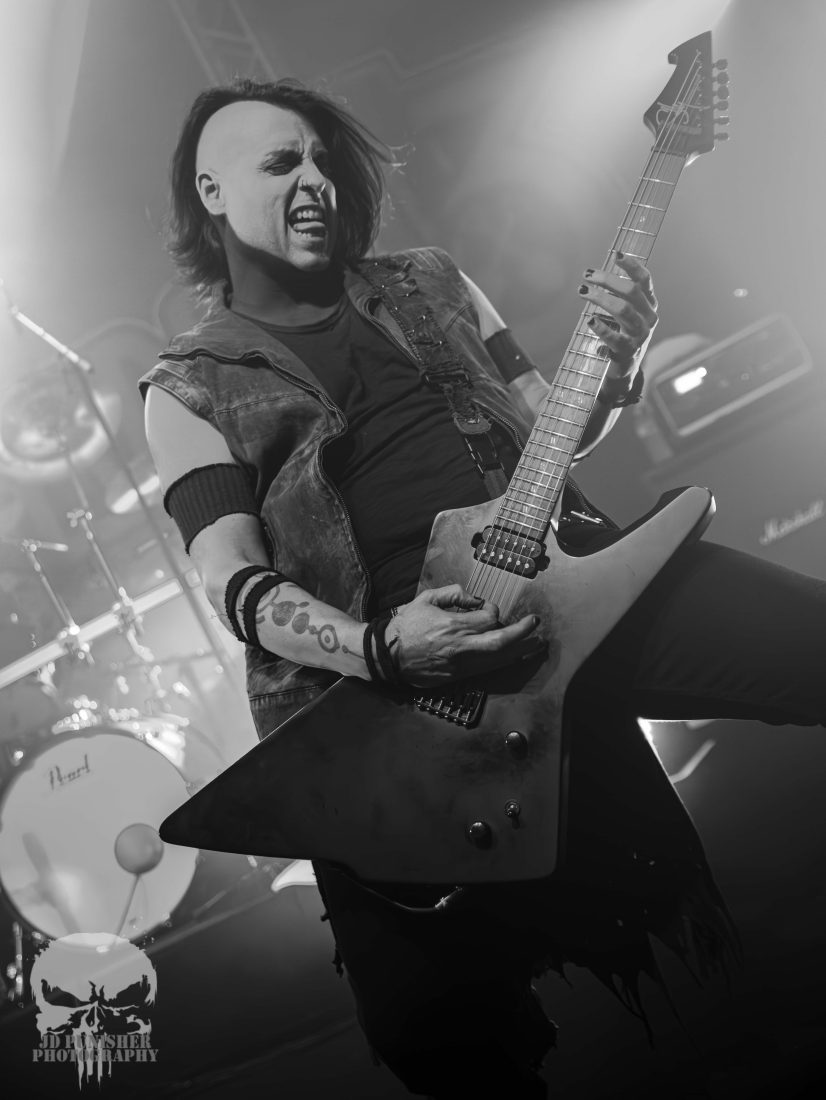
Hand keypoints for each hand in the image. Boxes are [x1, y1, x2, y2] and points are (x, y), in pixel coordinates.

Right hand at [385, 584, 544, 687]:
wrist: (387, 656)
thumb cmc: (405, 627)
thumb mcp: (425, 600)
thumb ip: (453, 594)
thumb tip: (474, 598)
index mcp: (452, 626)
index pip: (488, 618)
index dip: (493, 610)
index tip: (487, 608)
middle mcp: (460, 647)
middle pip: (501, 642)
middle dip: (522, 633)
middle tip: (535, 624)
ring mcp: (460, 665)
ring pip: (497, 660)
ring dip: (519, 651)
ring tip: (535, 644)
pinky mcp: (457, 677)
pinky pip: (486, 670)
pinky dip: (503, 663)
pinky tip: (514, 658)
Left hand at [579, 253, 658, 373]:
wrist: (625, 367)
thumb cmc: (622, 333)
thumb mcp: (625, 312)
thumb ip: (618, 295)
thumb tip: (595, 274)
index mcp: (649, 304)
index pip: (644, 280)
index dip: (632, 265)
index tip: (616, 254)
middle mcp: (648, 317)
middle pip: (631, 291)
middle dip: (608, 279)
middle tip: (587, 275)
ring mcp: (640, 335)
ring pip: (623, 310)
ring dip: (600, 298)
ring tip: (582, 291)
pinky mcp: (628, 351)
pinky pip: (614, 338)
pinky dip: (601, 328)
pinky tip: (590, 320)